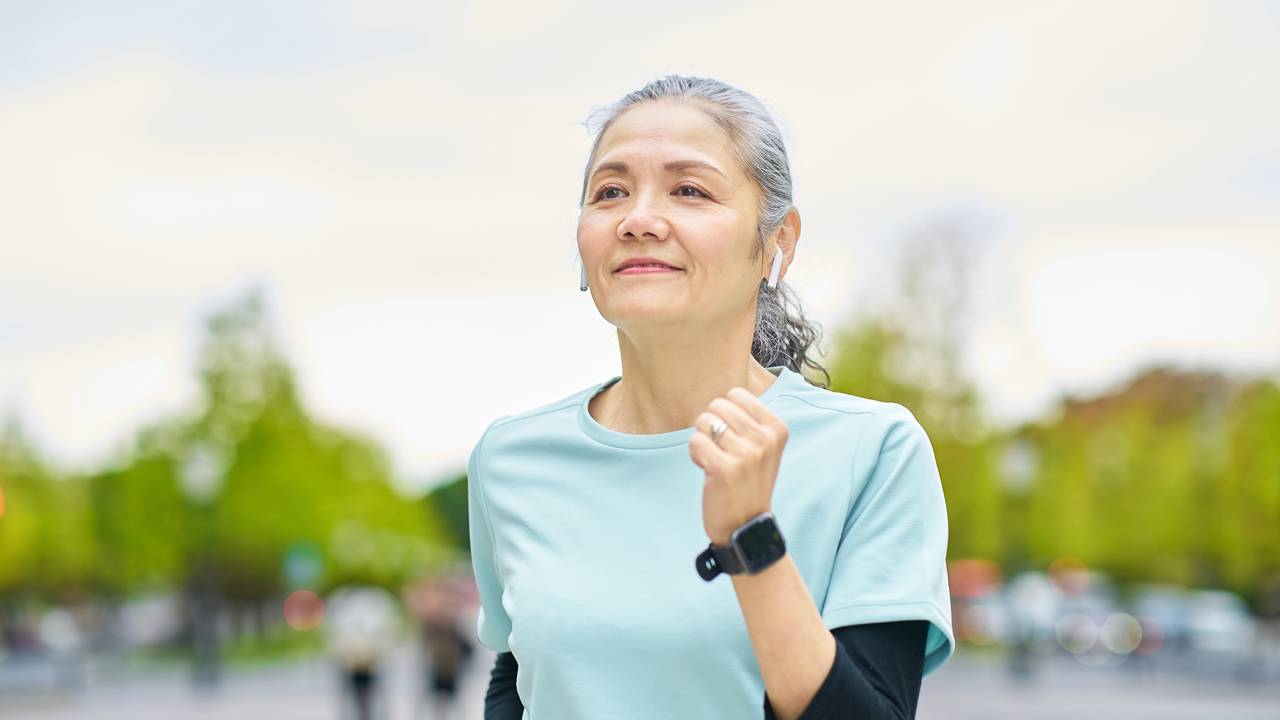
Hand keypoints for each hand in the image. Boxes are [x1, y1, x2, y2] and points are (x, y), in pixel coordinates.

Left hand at [688, 386, 789, 545]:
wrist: (748, 527)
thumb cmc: (748, 482)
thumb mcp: (763, 447)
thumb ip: (748, 419)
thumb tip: (723, 395)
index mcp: (777, 428)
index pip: (735, 394)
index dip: (725, 414)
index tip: (733, 439)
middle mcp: (765, 439)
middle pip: (717, 405)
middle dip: (711, 426)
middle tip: (721, 452)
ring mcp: (747, 454)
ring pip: (703, 421)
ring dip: (703, 441)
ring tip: (716, 462)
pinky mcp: (725, 469)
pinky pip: (695, 440)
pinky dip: (695, 454)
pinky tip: (707, 471)